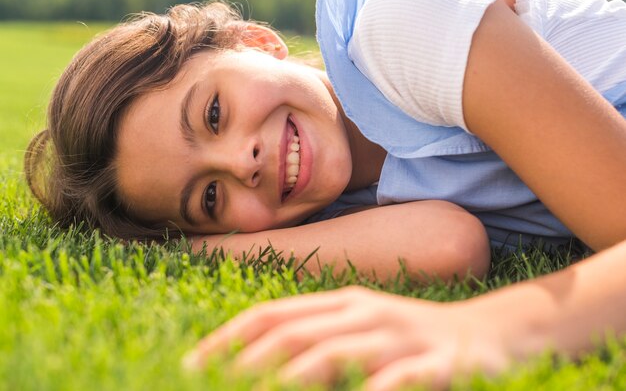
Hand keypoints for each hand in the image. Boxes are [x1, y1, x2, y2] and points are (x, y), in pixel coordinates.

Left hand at [183, 286, 514, 389]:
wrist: (494, 333)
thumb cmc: (415, 336)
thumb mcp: (365, 327)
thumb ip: (322, 338)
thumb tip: (264, 365)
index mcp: (344, 302)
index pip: (273, 314)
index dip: (227, 338)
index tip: (189, 364)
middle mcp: (365, 313)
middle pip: (292, 334)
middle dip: (242, 364)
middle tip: (202, 387)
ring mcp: (399, 337)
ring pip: (331, 355)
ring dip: (286, 380)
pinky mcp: (435, 365)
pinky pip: (394, 381)